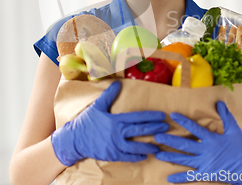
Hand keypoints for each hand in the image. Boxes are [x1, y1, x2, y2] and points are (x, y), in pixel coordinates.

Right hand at [51, 81, 167, 165]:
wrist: (74, 140)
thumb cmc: (86, 122)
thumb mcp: (97, 106)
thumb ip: (109, 95)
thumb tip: (117, 83)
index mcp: (116, 120)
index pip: (138, 117)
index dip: (151, 116)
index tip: (162, 116)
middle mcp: (117, 133)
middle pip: (140, 131)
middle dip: (155, 129)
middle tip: (167, 128)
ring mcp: (115, 146)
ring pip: (137, 147)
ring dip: (150, 146)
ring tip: (160, 146)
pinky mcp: (112, 155)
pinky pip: (128, 157)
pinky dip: (137, 157)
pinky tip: (145, 156)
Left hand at [155, 101, 241, 183]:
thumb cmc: (241, 148)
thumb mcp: (234, 130)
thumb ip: (226, 116)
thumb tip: (219, 102)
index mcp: (212, 139)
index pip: (195, 128)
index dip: (183, 121)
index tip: (172, 115)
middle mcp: (206, 151)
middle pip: (185, 145)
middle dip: (170, 140)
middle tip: (157, 136)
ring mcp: (205, 164)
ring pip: (184, 160)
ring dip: (170, 157)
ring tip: (157, 154)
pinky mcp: (206, 174)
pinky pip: (191, 177)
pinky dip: (180, 178)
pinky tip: (169, 178)